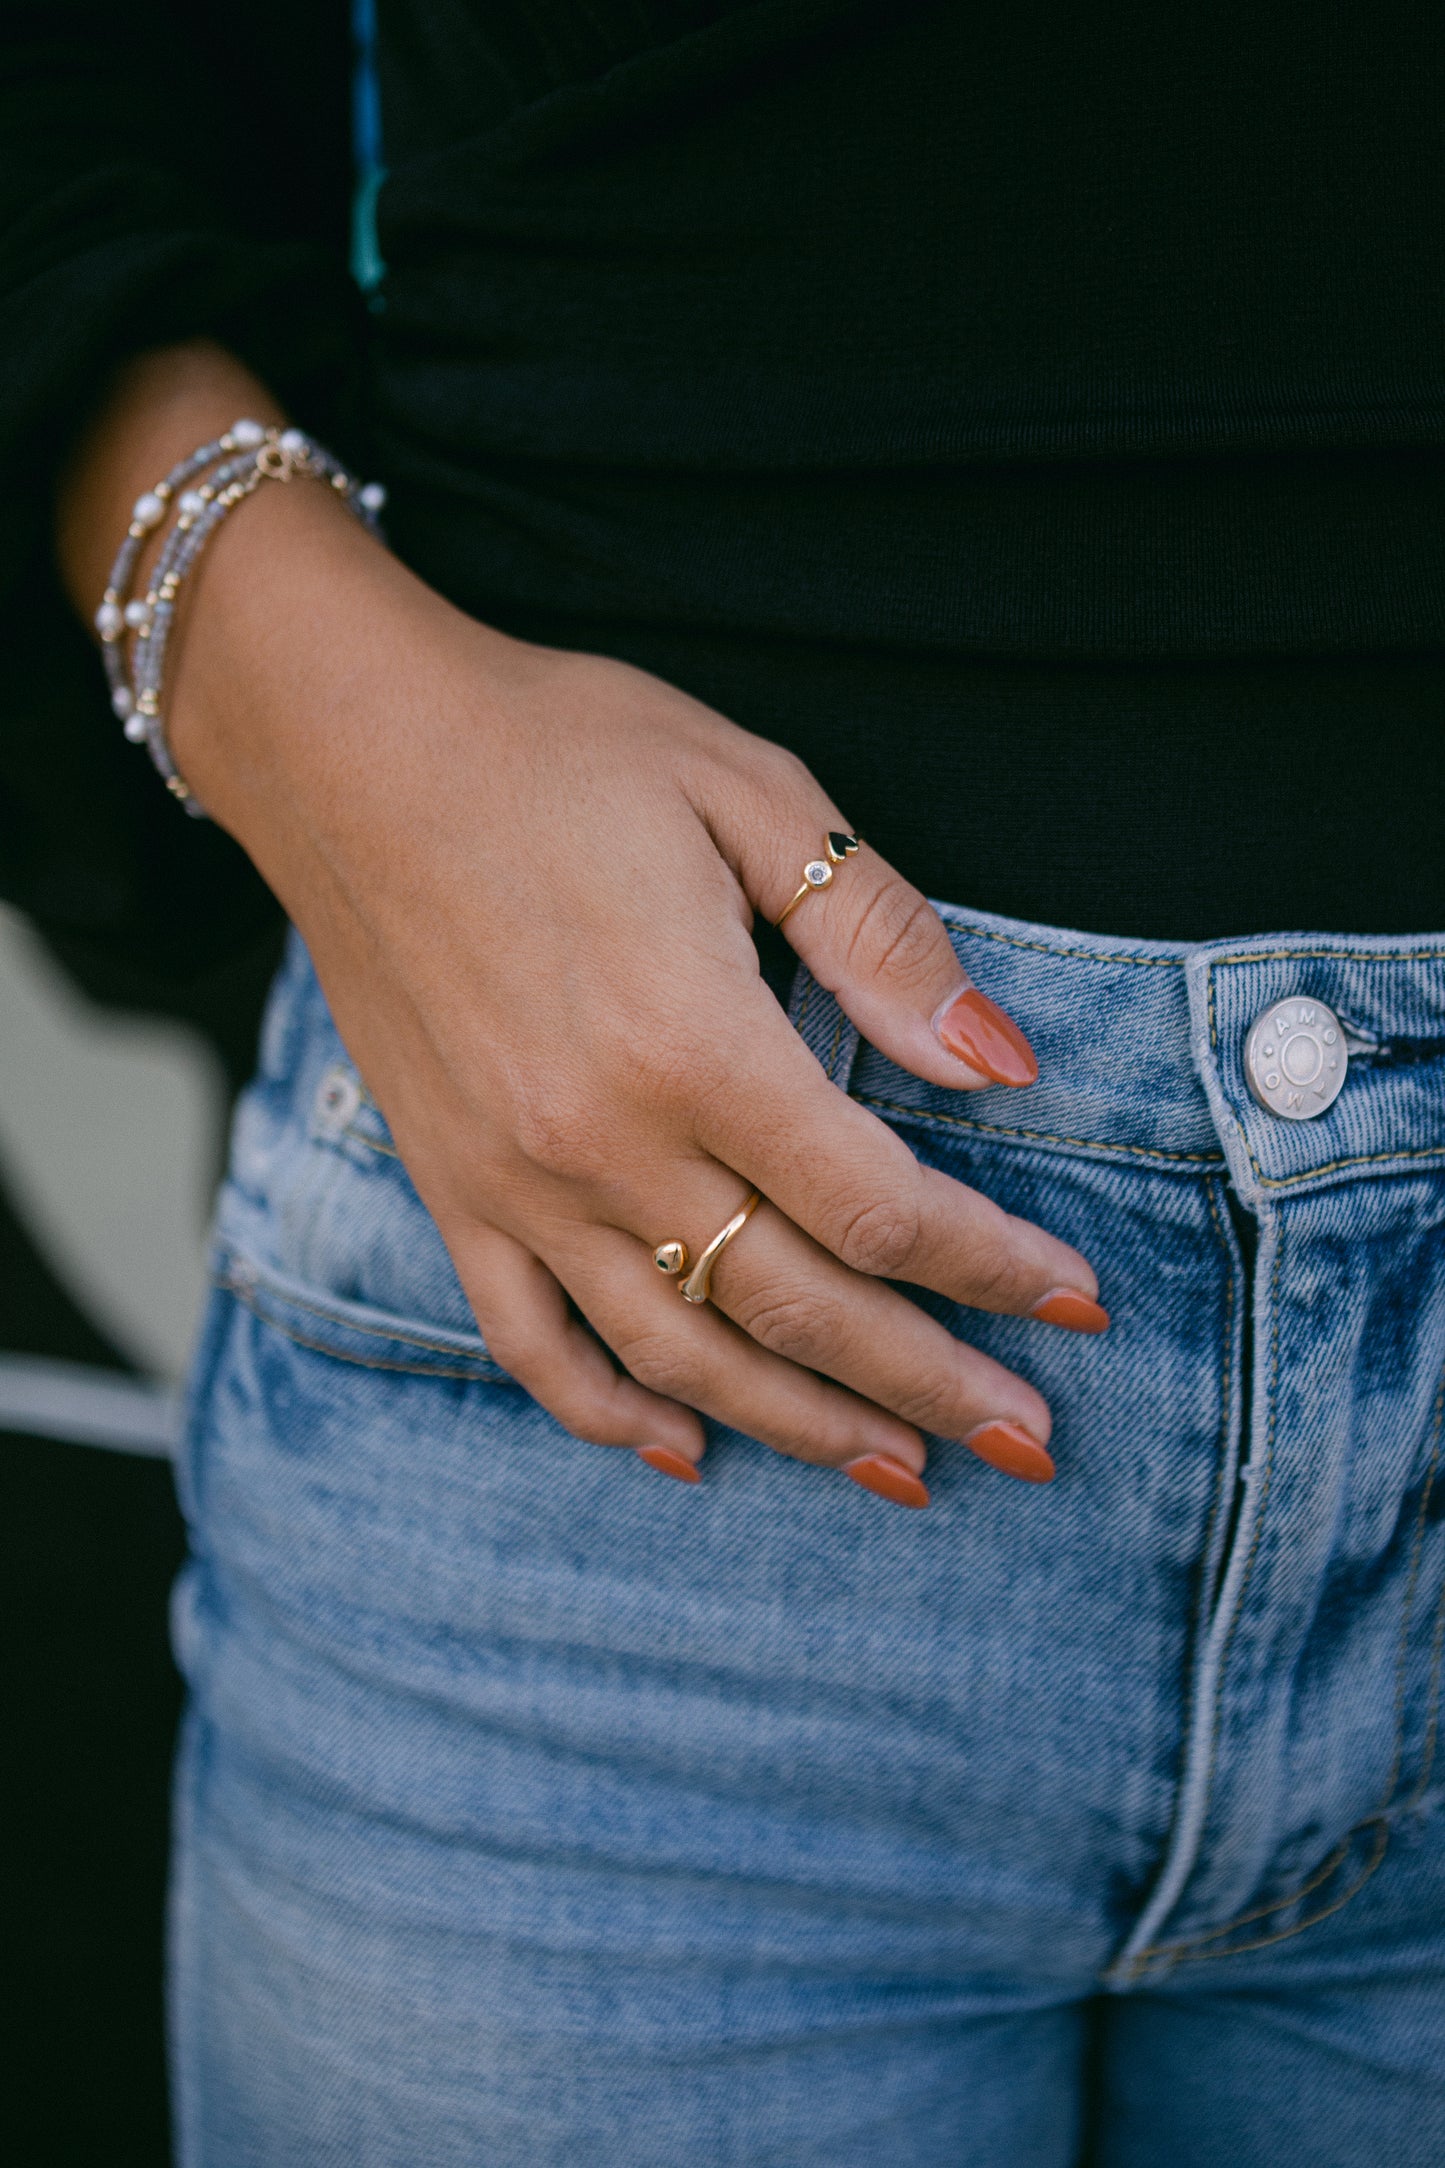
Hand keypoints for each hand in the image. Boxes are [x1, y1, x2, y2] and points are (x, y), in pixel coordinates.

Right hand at [61, 348, 1106, 1507]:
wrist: (346, 746)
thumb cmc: (555, 749)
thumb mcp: (747, 791)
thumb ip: (877, 935)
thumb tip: (1000, 1062)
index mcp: (692, 1039)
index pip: (876, 1204)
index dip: (991, 1268)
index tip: (1076, 1303)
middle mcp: (601, 1141)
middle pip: (798, 1307)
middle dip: (929, 1384)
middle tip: (1030, 1446)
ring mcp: (514, 1182)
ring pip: (678, 1354)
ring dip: (801, 1427)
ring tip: (900, 1472)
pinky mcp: (450, 1188)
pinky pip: (530, 1342)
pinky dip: (610, 1412)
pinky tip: (686, 1452)